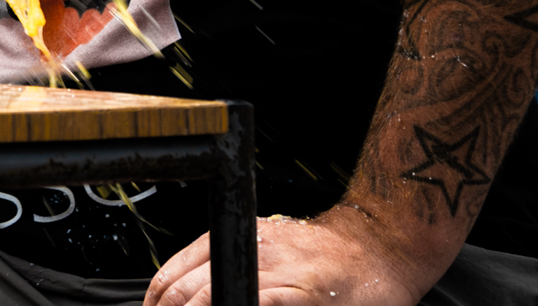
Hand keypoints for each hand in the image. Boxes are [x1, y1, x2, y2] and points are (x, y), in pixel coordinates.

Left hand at [146, 210, 426, 305]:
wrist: (380, 246)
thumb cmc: (324, 255)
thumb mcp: (267, 250)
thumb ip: (232, 269)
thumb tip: (188, 297)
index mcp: (234, 238)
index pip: (174, 273)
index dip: (157, 301)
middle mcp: (250, 251)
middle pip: (186, 290)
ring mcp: (275, 272)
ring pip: (211, 298)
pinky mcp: (301, 292)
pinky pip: (256, 304)